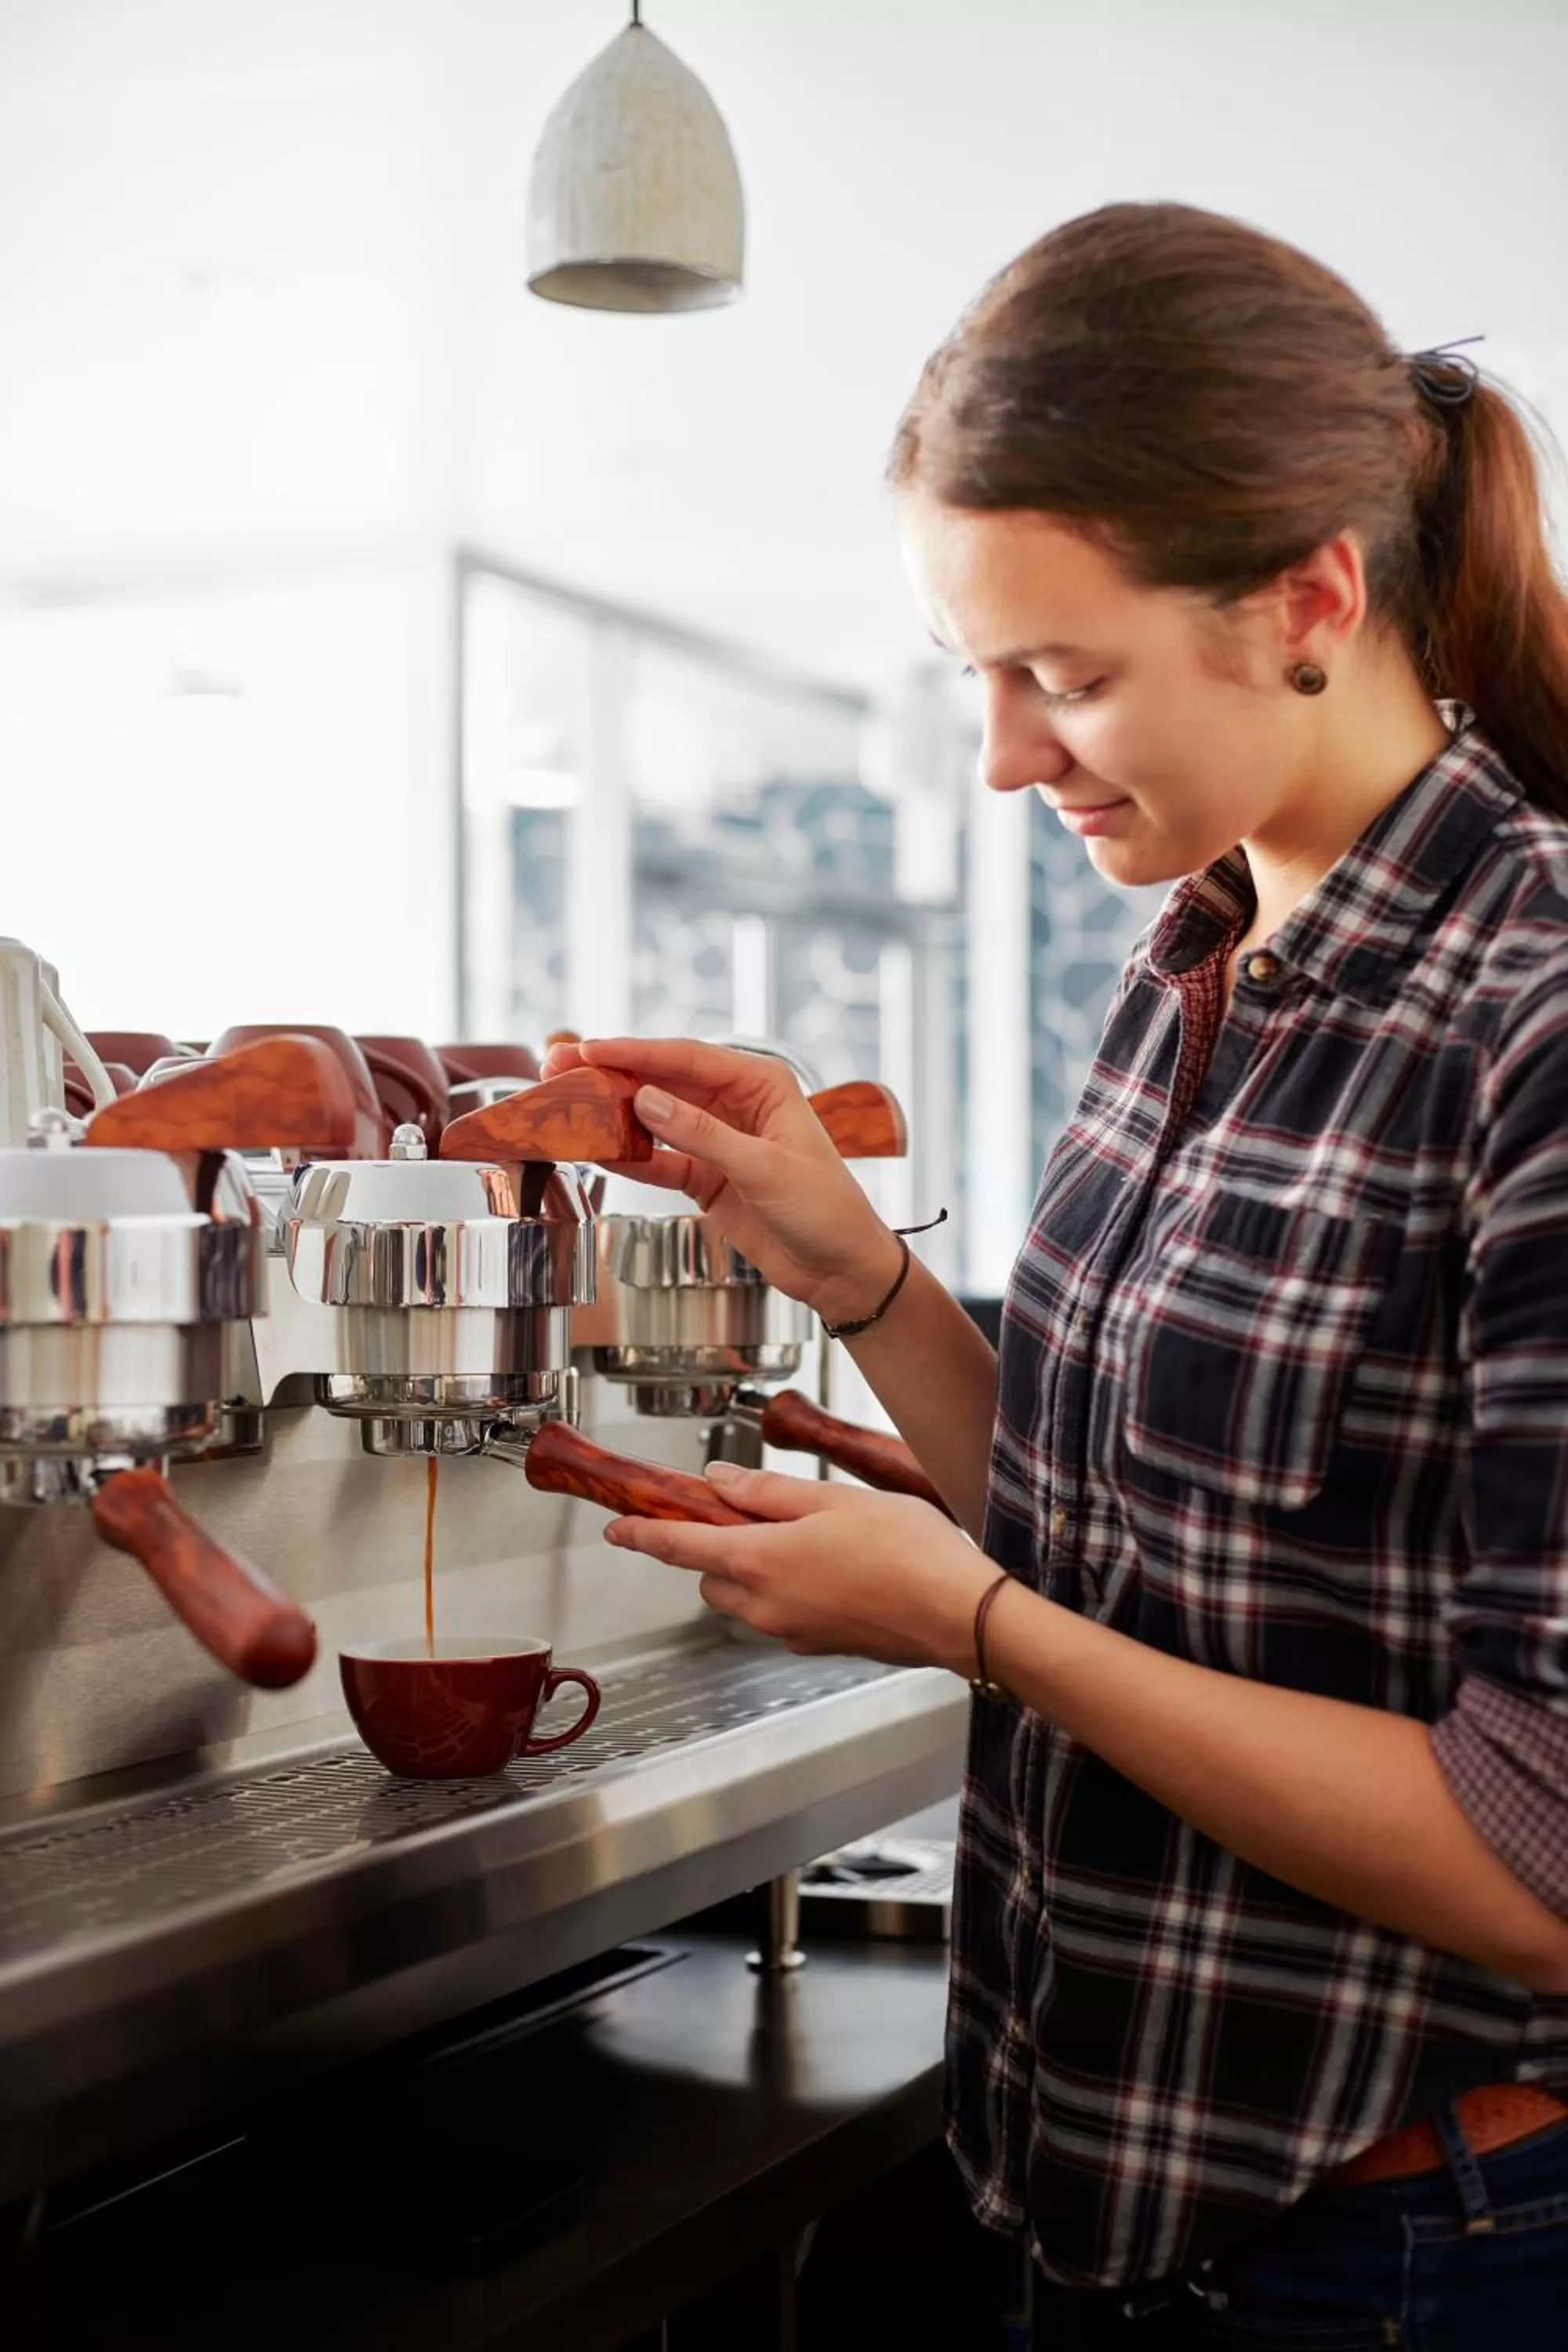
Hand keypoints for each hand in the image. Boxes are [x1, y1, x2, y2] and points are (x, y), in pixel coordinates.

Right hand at [540, 1036, 901, 1323]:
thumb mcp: (764, 1169)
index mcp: (762, 1084)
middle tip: (560, 1067)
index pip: (687, 1057)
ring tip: (566, 1105)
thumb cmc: (826, 1210)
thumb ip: (703, 1135)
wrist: (842, 1269)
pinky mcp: (706, 1177)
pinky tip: (597, 1151)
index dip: (635, 1052)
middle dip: (611, 1075)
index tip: (590, 1050)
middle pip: (662, 1081)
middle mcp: (737, 1104)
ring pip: (655, 1118)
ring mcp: (718, 1140)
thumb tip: (646, 1101)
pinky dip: (630, 1157)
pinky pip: (659, 1159)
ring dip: (613, 1114)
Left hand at [602, 1461, 996, 1670]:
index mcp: (761, 1561)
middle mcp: (767, 1605)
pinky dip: (789, 1588)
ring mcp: (793, 1630)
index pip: (679, 1547)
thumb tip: (719, 1482)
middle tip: (754, 1510)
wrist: (960, 1615)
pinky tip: (836, 1565)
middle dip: (718, 1545)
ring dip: (756, 1568)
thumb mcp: (833, 1500)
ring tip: (810, 1534)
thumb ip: (768, 1491)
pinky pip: (782, 1613)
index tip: (619, 1529)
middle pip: (712, 1575)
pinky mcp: (821, 1644)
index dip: (644, 1535)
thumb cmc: (909, 1553)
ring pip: (746, 1596)